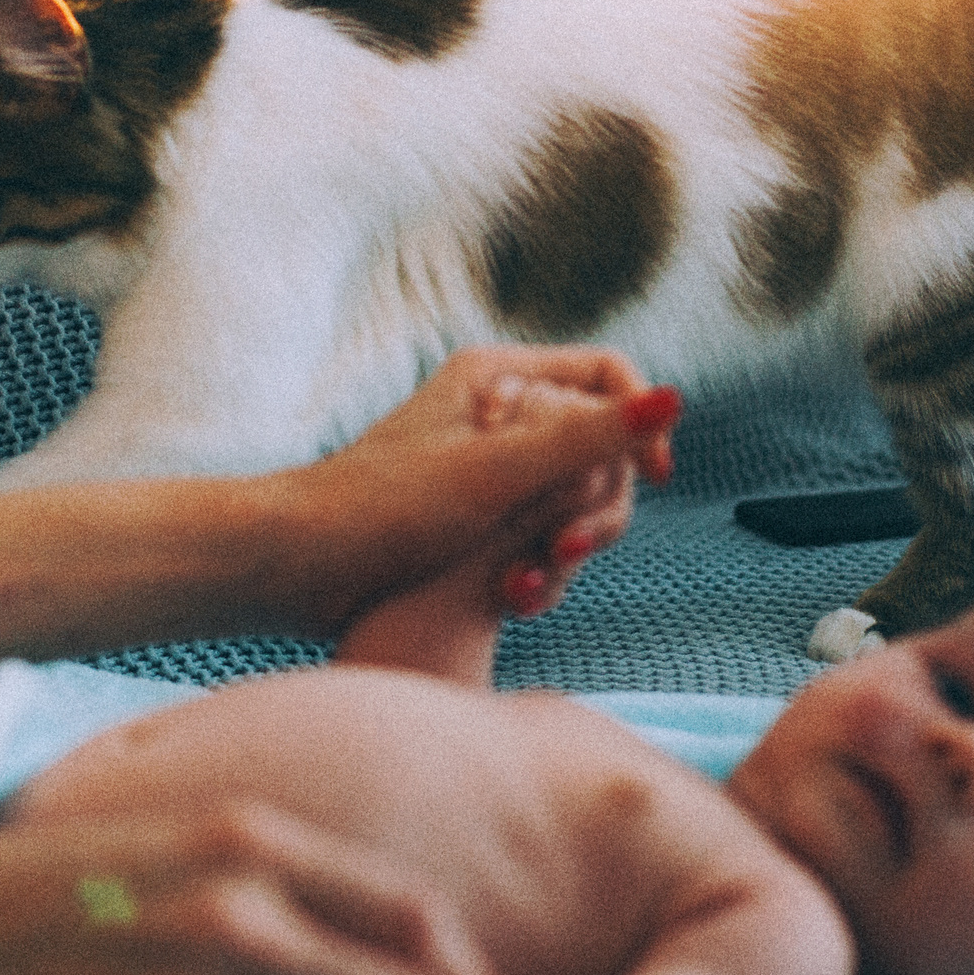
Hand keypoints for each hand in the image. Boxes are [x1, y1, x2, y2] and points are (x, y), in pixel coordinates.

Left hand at [282, 346, 679, 638]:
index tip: (652, 474)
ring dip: (565, 546)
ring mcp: (487, 469)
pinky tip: (510, 598)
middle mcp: (497, 414)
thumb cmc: (384, 508)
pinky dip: (537, 568)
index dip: (640, 420)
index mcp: (498, 376)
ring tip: (527, 585)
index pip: (608, 376)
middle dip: (596, 503)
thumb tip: (676, 398)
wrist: (297, 567)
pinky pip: (539, 535)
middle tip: (567, 549)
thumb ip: (589, 438)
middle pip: (599, 446)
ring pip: (573, 500)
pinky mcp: (474, 520)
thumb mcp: (498, 472)